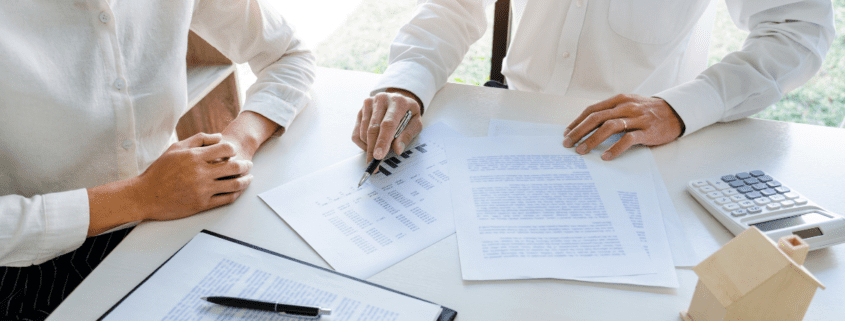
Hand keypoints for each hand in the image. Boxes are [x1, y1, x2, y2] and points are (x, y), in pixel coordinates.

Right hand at [135, 132, 253, 220]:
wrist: (145, 196)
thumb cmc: (160, 171)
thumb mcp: (175, 148)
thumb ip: (198, 140)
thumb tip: (219, 137)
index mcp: (195, 157)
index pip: (225, 148)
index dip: (233, 149)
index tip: (234, 152)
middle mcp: (201, 173)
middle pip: (234, 166)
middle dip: (245, 165)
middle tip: (249, 165)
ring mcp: (203, 190)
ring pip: (234, 184)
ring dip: (245, 180)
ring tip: (249, 178)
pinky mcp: (202, 204)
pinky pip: (226, 199)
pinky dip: (236, 194)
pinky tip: (238, 191)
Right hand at [352, 88, 423, 162]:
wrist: (398, 100)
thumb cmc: (408, 113)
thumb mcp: (415, 123)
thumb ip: (408, 135)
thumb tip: (397, 149)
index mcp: (398, 102)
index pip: (388, 124)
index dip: (383, 141)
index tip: (378, 156)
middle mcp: (381, 99)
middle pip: (373, 128)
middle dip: (372, 148)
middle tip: (373, 163)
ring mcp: (369, 103)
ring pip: (363, 131)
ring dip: (369, 146)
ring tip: (378, 150)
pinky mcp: (360, 110)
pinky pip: (356, 132)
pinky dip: (362, 143)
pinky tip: (371, 143)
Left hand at [562, 94, 684, 159]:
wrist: (676, 112)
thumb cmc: (647, 111)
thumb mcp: (628, 105)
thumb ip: (611, 112)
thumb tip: (588, 126)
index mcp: (619, 100)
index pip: (592, 110)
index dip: (578, 121)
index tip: (567, 133)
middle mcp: (626, 107)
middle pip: (597, 118)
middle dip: (579, 131)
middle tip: (568, 143)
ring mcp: (637, 118)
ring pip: (610, 127)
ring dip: (593, 139)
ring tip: (582, 151)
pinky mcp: (647, 131)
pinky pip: (628, 139)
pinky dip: (615, 148)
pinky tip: (606, 157)